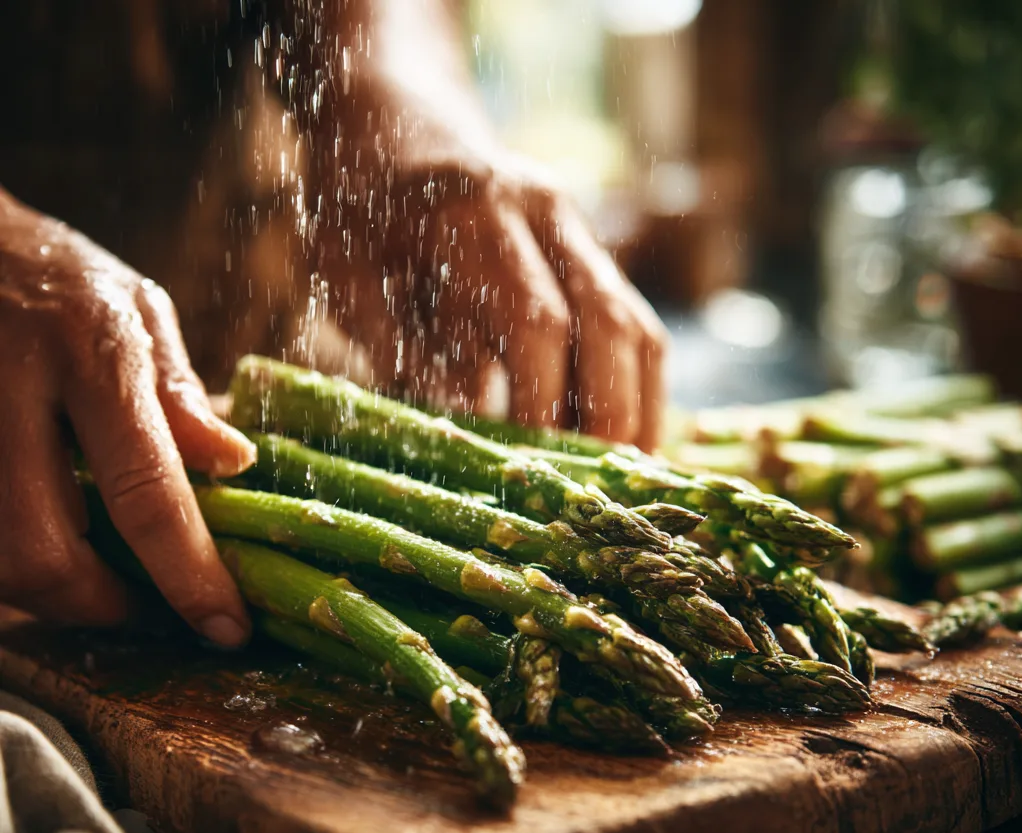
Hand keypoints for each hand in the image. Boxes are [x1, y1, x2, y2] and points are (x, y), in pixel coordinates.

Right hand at [0, 189, 254, 641]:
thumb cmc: (50, 270)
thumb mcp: (136, 309)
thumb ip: (179, 395)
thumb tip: (233, 465)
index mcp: (89, 350)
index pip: (148, 490)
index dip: (189, 575)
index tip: (225, 628)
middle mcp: (8, 386)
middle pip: (42, 550)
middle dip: (95, 604)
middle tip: (137, 606)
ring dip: (44, 592)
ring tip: (91, 578)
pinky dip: (9, 558)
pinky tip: (46, 538)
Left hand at [307, 30, 667, 448]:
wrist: (398, 119)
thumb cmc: (361, 207)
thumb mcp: (353, 277)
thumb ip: (404, 349)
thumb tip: (466, 428)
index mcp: (478, 213)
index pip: (538, 322)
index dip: (542, 404)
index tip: (533, 472)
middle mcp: (549, 214)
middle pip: (613, 325)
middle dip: (612, 419)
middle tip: (598, 496)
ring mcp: (580, 232)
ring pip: (640, 328)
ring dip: (640, 411)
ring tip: (626, 482)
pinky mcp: (591, 258)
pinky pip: (635, 329)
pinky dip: (635, 390)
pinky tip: (621, 441)